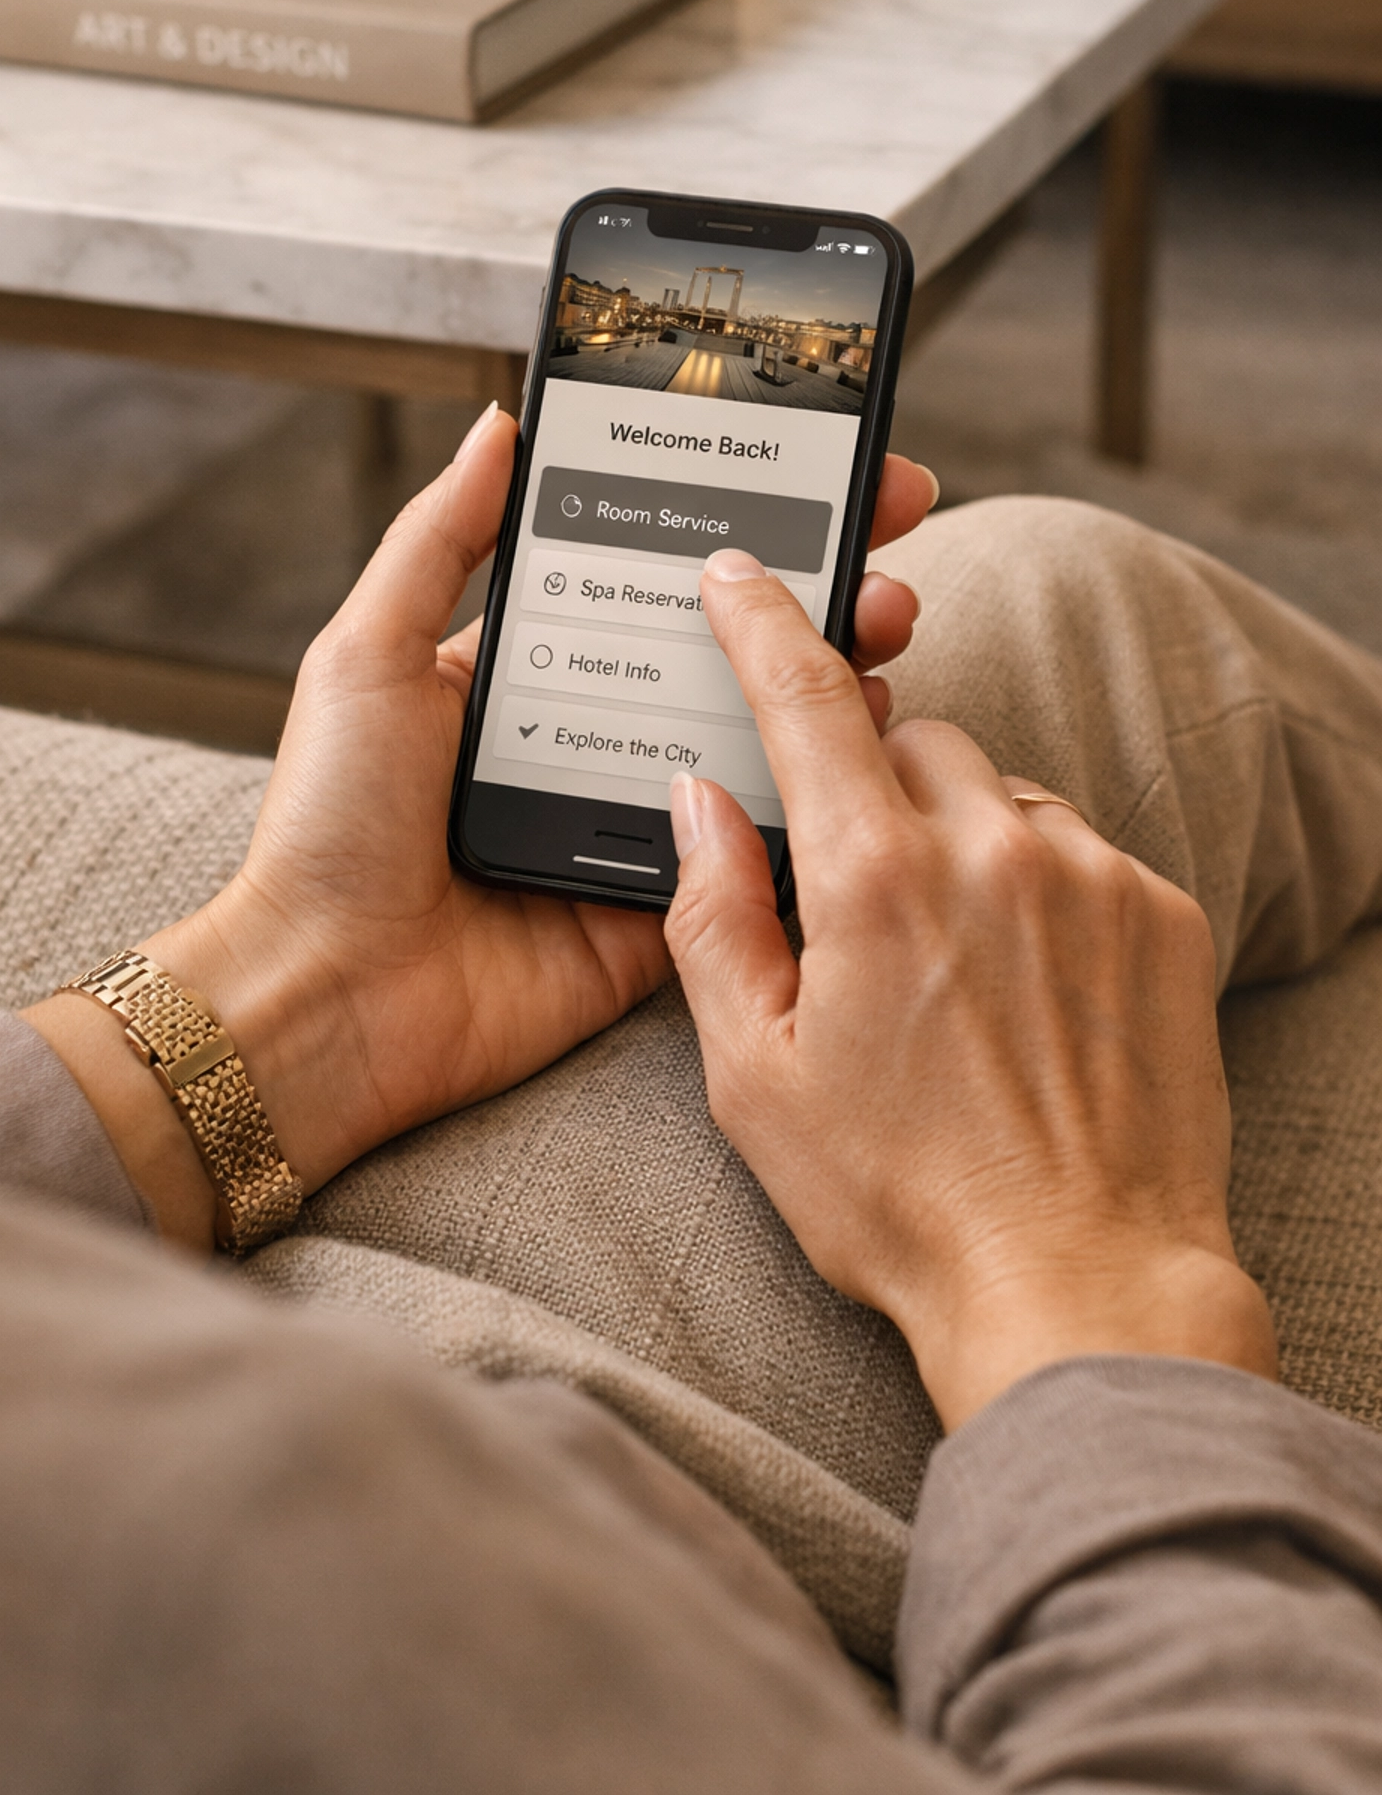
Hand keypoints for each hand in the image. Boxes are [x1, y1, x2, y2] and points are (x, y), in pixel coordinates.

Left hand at [29, 413, 938, 1245]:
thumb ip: (437, 541)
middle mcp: (589, 743)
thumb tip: (498, 427)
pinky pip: (750, 854)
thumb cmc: (327, 825)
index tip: (802, 472)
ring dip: (827, 683)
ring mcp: (629, 827)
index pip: (646, 581)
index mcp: (528, 677)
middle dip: (808, 592)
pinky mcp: (659, 912)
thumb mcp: (367, 655)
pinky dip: (811, 803)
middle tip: (883, 539)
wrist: (326, 995)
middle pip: (721, 654)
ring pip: (753, 744)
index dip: (723, 529)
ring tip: (886, 625)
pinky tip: (864, 745)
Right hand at [664, 550, 1278, 1428]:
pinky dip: (1038, 886)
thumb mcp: (755, 1075)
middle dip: (871, 789)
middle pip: (912, 741)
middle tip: (857, 898)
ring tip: (950, 967)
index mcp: (873, 879)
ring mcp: (1090, 877)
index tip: (739, 576)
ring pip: (998, 792)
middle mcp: (990, 850)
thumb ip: (712, 915)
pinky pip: (1078, 849)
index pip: (804, 697)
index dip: (761, 621)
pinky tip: (1025, 989)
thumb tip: (699, 800)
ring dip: (960, 839)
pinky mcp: (1161, 915)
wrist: (1080, 1286)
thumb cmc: (902, 1200)